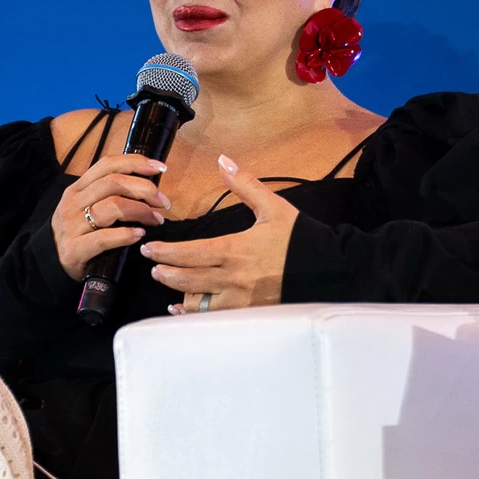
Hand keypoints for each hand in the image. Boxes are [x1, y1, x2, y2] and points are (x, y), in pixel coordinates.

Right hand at [52, 152, 170, 279]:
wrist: (50, 264)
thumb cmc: (78, 233)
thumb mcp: (87, 207)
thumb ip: (110, 194)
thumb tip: (147, 186)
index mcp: (78, 188)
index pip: (108, 164)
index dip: (136, 162)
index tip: (160, 168)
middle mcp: (73, 202)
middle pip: (114, 182)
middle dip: (145, 189)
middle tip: (163, 202)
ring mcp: (72, 225)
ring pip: (112, 206)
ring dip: (140, 211)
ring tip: (155, 220)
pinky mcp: (74, 249)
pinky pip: (104, 238)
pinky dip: (125, 235)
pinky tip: (139, 235)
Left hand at [141, 155, 297, 313]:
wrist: (328, 269)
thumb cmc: (299, 238)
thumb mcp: (273, 206)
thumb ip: (244, 184)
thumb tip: (223, 161)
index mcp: (235, 249)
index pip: (190, 252)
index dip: (166, 252)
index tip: (150, 249)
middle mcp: (233, 277)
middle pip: (187, 278)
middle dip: (165, 272)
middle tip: (153, 266)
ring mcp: (240, 299)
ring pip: (198, 301)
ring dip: (177, 292)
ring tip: (165, 282)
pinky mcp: (249, 313)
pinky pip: (214, 317)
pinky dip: (194, 314)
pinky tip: (183, 309)